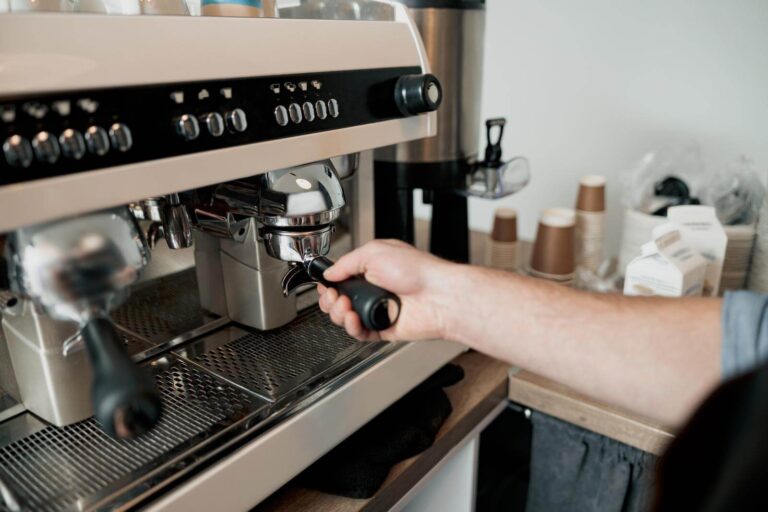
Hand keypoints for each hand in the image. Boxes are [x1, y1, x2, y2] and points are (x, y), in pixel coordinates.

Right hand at [317, 239, 456, 341]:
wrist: (438, 295)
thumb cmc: (417, 270)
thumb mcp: (374, 252)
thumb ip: (346, 262)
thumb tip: (329, 272)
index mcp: (371, 269)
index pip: (341, 279)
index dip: (330, 284)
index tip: (326, 285)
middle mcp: (373, 290)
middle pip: (339, 301)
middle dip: (330, 300)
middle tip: (334, 297)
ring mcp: (377, 310)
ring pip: (345, 318)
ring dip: (339, 313)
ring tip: (346, 306)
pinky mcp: (383, 328)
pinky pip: (359, 333)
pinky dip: (352, 327)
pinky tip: (353, 319)